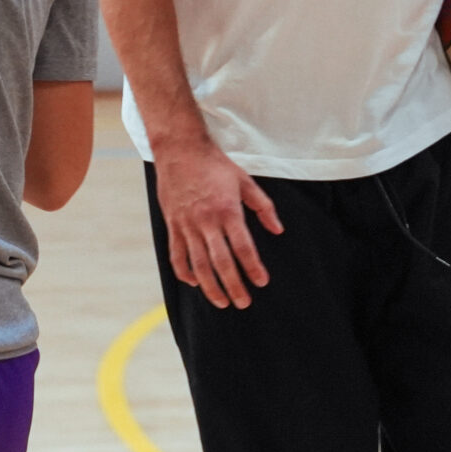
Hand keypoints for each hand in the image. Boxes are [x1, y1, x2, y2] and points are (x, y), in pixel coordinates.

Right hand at [153, 132, 282, 309]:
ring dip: (210, 287)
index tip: (262, 282)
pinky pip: (177, 255)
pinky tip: (194, 283)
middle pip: (221, 262)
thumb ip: (263, 206)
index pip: (243, 247)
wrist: (180, 149)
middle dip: (233, 286)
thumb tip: (278, 229)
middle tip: (244, 302)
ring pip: (198, 265)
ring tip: (222, 302)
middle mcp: (206, 221)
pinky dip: (184, 273)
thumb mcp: (244, 180)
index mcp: (227, 210)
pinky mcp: (172, 225)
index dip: (253, 267)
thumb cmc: (215, 164)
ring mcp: (186, 225)